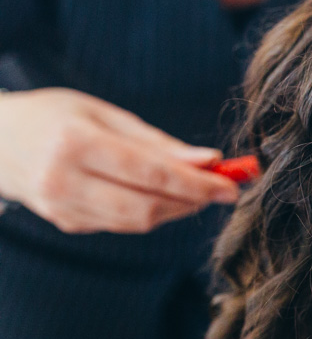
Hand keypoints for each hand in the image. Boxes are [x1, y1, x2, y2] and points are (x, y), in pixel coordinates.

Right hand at [0, 88, 239, 233]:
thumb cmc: (53, 117)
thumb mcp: (103, 114)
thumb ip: (157, 142)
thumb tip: (208, 161)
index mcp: (75, 144)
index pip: (150, 173)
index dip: (197, 184)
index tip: (231, 186)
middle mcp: (64, 181)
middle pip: (146, 207)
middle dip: (192, 202)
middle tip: (221, 190)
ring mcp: (61, 208)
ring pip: (136, 222)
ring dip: (175, 210)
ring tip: (195, 190)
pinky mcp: (65, 223)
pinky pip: (120, 224)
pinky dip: (149, 212)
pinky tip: (158, 195)